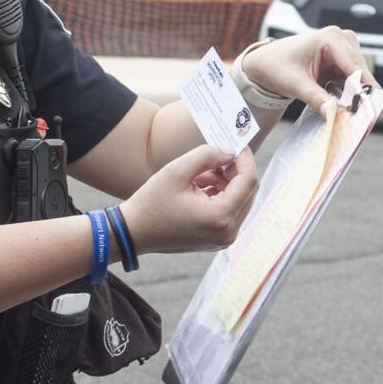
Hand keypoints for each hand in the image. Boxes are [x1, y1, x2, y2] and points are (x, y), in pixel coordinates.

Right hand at [121, 144, 258, 254]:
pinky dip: (220, 194)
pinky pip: (229, 211)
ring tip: (201, 173)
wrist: (134, 233)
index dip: (245, 159)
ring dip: (226, 182)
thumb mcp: (177, 170)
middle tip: (218, 154)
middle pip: (248, 192)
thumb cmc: (152, 203)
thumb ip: (208, 155)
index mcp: (220, 217)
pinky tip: (200, 185)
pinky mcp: (218, 239)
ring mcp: (224, 239)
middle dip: (235, 170)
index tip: (237, 144)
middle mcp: (228, 232)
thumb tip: (230, 151)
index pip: (248, 181)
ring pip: (240, 200)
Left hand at [240, 29, 377, 113]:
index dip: (363, 90)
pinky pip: (353, 80)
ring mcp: (344, 50)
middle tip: (358, 119)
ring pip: (359, 78)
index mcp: (331, 38)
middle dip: (359, 95)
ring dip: (355, 96)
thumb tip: (332, 114)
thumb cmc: (276, 66)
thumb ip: (315, 98)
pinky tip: (343, 107)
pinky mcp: (342, 61)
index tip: (369, 111)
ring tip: (349, 115)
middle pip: (361, 73)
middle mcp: (342, 39)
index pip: (355, 67)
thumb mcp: (294, 84)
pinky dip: (349, 94)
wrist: (266, 63)